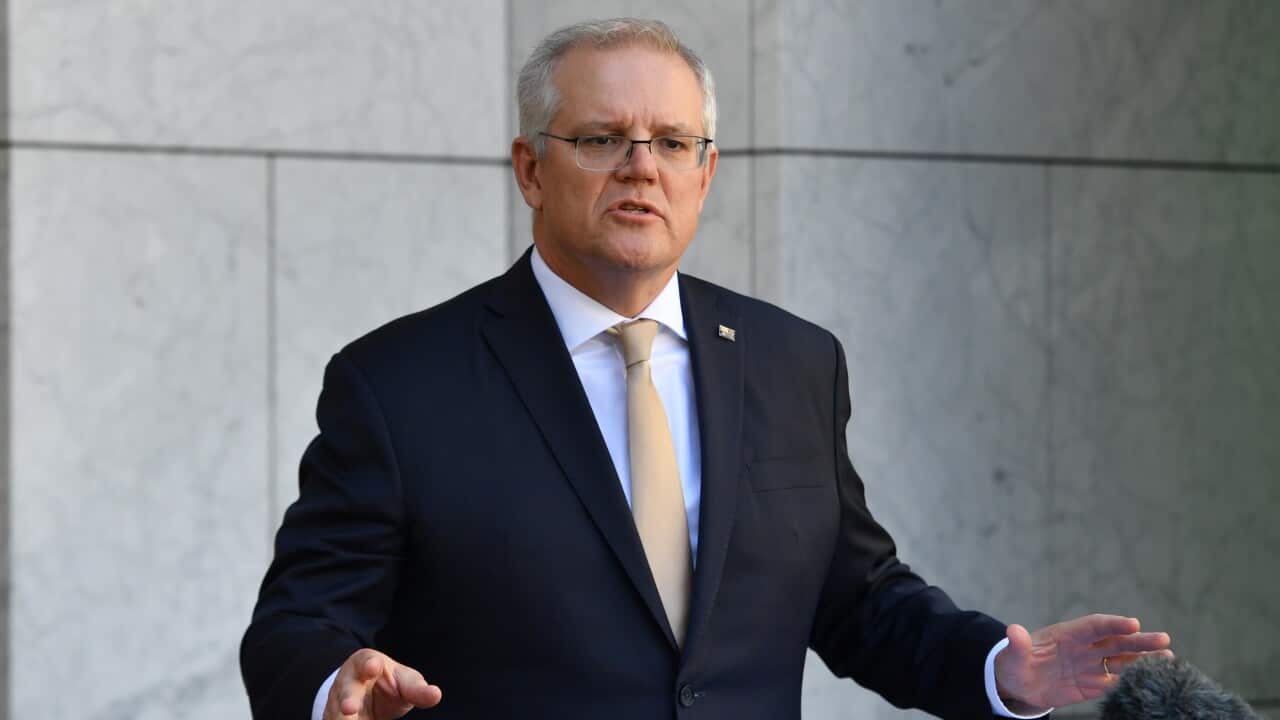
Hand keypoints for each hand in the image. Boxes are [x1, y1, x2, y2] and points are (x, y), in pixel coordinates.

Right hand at [324, 648, 441, 719]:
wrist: (368, 695)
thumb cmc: (389, 683)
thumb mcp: (404, 682)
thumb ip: (417, 689)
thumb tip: (436, 695)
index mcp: (365, 663)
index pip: (365, 661)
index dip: (369, 664)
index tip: (374, 666)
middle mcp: (347, 682)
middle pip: (345, 690)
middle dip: (347, 699)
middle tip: (350, 708)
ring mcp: (337, 703)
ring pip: (336, 713)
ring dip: (341, 719)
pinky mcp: (334, 719)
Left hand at [994, 614, 1172, 712]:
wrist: (1018, 683)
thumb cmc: (1015, 663)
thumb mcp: (1013, 655)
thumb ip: (1018, 644)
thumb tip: (1013, 631)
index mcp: (1067, 634)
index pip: (1094, 626)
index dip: (1113, 624)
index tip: (1133, 624)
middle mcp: (1084, 647)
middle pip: (1115, 641)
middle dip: (1138, 640)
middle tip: (1163, 639)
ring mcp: (1091, 665)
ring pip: (1121, 661)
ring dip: (1143, 660)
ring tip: (1168, 659)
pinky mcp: (1092, 685)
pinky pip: (1115, 683)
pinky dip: (1132, 682)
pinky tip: (1152, 682)